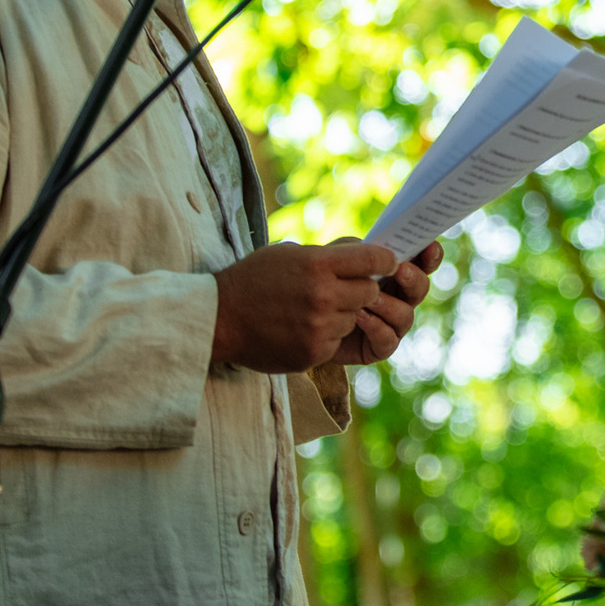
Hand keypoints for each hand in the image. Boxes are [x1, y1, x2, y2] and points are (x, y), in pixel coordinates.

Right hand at [211, 241, 397, 372]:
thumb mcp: (289, 253)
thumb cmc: (253, 279)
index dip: (385, 260)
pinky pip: (336, 341)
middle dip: (362, 289)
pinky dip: (325, 335)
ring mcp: (319, 327)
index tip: (386, 263)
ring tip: (310, 310)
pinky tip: (299, 328)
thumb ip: (329, 254)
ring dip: (341, 314)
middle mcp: (322, 296)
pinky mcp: (314, 353)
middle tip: (343, 288)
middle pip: (371, 292)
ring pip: (354, 318)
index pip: (374, 259)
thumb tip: (367, 252)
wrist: (218, 319)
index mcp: (317, 264)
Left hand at [334, 239, 442, 364]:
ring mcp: (392, 325)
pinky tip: (359, 316)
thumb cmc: (324, 282)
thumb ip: (362, 252)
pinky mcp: (379, 347)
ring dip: (389, 305)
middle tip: (400, 270)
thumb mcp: (340, 258)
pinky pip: (388, 339)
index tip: (430, 246)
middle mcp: (399, 299)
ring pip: (406, 315)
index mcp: (395, 274)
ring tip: (368, 298)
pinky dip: (376, 326)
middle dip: (413, 280)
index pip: (421, 263)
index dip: (430, 256)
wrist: (300, 317)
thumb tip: (385, 252)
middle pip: (420, 289)